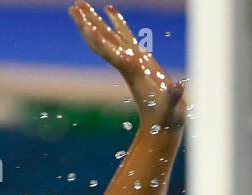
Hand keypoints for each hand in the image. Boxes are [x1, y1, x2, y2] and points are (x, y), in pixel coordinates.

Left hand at [69, 3, 185, 130]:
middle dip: (88, 24)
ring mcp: (132, 60)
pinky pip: (124, 35)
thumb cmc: (167, 117)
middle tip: (73, 6)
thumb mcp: (172, 109)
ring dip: (94, 19)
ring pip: (109, 35)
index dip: (100, 41)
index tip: (85, 25)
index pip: (112, 54)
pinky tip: (109, 8)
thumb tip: (178, 87)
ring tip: (80, 3)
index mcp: (133, 73)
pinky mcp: (140, 59)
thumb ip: (174, 98)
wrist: (162, 125)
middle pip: (103, 41)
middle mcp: (127, 64)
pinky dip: (116, 22)